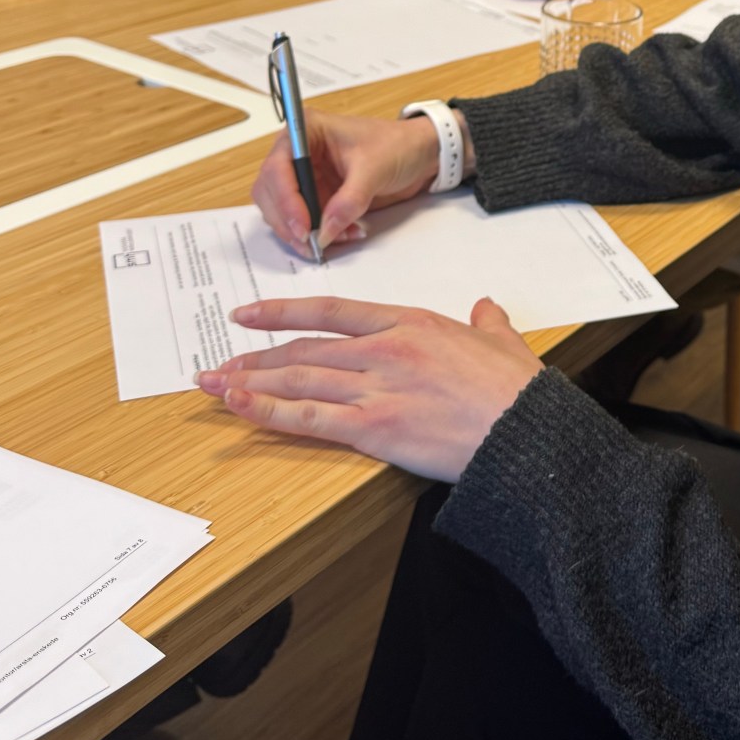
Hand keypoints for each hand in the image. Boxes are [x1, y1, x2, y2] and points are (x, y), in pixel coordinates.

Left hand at [197, 295, 540, 482]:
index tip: (250, 314)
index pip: (332, 310)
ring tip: (215, 384)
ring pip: (298, 379)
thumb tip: (485, 308)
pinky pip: (308, 417)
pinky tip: (239, 406)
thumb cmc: (518, 392)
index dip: (284, 311)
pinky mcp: (374, 427)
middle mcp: (385, 349)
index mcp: (411, 323)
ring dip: (251, 380)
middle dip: (256, 354)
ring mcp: (376, 387)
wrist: (525, 432)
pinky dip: (267, 411)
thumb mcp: (505, 344)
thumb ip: (488, 322)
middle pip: (305, 348)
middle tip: (221, 361)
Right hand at [252, 111, 444, 255]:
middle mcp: (299, 154)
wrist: (420, 154)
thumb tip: (327, 229)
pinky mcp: (318, 196)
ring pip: (282, 211)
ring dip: (304, 231)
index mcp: (307, 132)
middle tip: (311, 242)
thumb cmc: (397, 145)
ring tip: (337, 238)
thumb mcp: (374, 169)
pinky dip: (319, 233)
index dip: (284, 199)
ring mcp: (307, 176)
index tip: (302, 226)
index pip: (277, 167)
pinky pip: (305, 221)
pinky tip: (344, 234)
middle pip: (270, 192)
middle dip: (288, 221)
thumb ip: (350, 200)